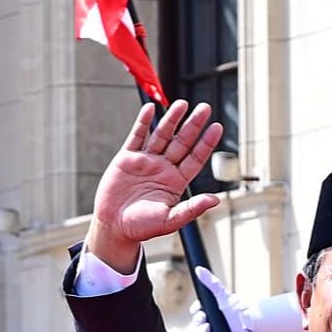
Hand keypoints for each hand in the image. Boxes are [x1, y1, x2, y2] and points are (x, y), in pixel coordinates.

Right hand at [88, 102, 228, 276]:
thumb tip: (215, 200)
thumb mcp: (170, 220)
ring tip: (182, 104)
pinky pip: (137, 136)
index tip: (216, 127)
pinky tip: (150, 109)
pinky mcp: (127, 159)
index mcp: (176, 181)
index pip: (195, 158)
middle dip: (193, 125)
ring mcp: (146, 161)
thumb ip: (191, 209)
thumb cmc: (142, 228)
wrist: (114, 227)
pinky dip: (143, 122)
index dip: (206, 143)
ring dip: (171, 119)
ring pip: (161, 135)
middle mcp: (163, 168)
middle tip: (205, 108)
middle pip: (181, 142)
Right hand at [196, 266, 309, 331]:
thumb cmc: (238, 307)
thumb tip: (199, 269)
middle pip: (197, 321)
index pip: (197, 309)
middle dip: (198, 319)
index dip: (195, 309)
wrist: (251, 323)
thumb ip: (210, 282)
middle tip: (203, 317)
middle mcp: (213, 320)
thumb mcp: (222, 294)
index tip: (197, 308)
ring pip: (199, 331)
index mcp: (212, 309)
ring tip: (207, 326)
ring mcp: (215, 331)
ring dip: (200, 329)